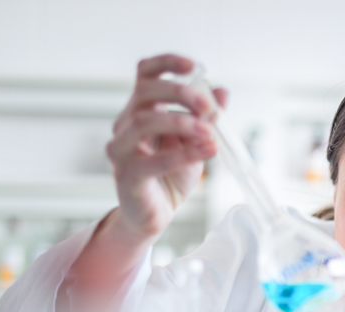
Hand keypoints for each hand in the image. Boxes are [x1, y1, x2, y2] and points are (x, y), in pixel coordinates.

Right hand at [105, 53, 227, 242]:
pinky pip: (153, 160)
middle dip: (180, 93)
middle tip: (209, 107)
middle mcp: (126, 124)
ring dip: (182, 122)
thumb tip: (222, 92)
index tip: (194, 65)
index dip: (166, 64)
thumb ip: (206, 118)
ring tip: (209, 133)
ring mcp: (122, 149)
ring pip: (145, 122)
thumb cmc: (171, 175)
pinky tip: (207, 151)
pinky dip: (184, 154)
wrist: (155, 214)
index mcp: (141, 110)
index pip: (145, 74)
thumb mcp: (196, 142)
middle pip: (145, 93)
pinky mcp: (128, 175)